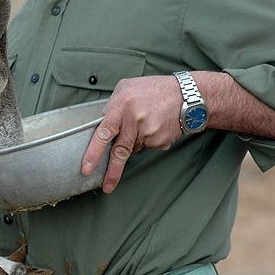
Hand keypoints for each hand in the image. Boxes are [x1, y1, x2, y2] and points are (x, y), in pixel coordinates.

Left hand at [81, 75, 183, 192]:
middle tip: (106, 186)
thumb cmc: (154, 89)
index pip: (103, 133)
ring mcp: (149, 132)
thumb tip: (101, 123)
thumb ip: (112, 106)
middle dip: (112, 172)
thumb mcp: (126, 88)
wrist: (187, 94)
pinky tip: (155, 126)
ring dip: (134, 141)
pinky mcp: (160, 141)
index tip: (87, 168)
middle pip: (119, 151)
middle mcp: (134, 120)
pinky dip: (147, 140)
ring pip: (133, 148)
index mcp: (122, 105)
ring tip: (144, 123)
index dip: (94, 153)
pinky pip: (147, 146)